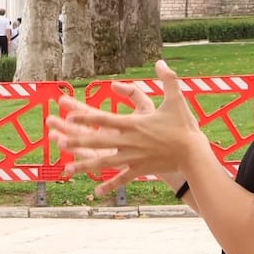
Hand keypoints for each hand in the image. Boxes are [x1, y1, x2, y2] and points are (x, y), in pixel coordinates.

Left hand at [54, 62, 209, 197]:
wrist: (194, 154)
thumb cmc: (184, 126)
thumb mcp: (176, 99)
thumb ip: (168, 79)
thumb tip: (160, 62)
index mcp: (134, 124)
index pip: (105, 120)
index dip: (86, 118)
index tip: (69, 116)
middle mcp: (130, 142)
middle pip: (98, 142)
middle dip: (77, 141)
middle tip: (58, 141)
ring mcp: (133, 158)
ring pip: (104, 163)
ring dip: (85, 165)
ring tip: (67, 169)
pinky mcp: (139, 170)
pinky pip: (121, 179)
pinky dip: (109, 185)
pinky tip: (96, 191)